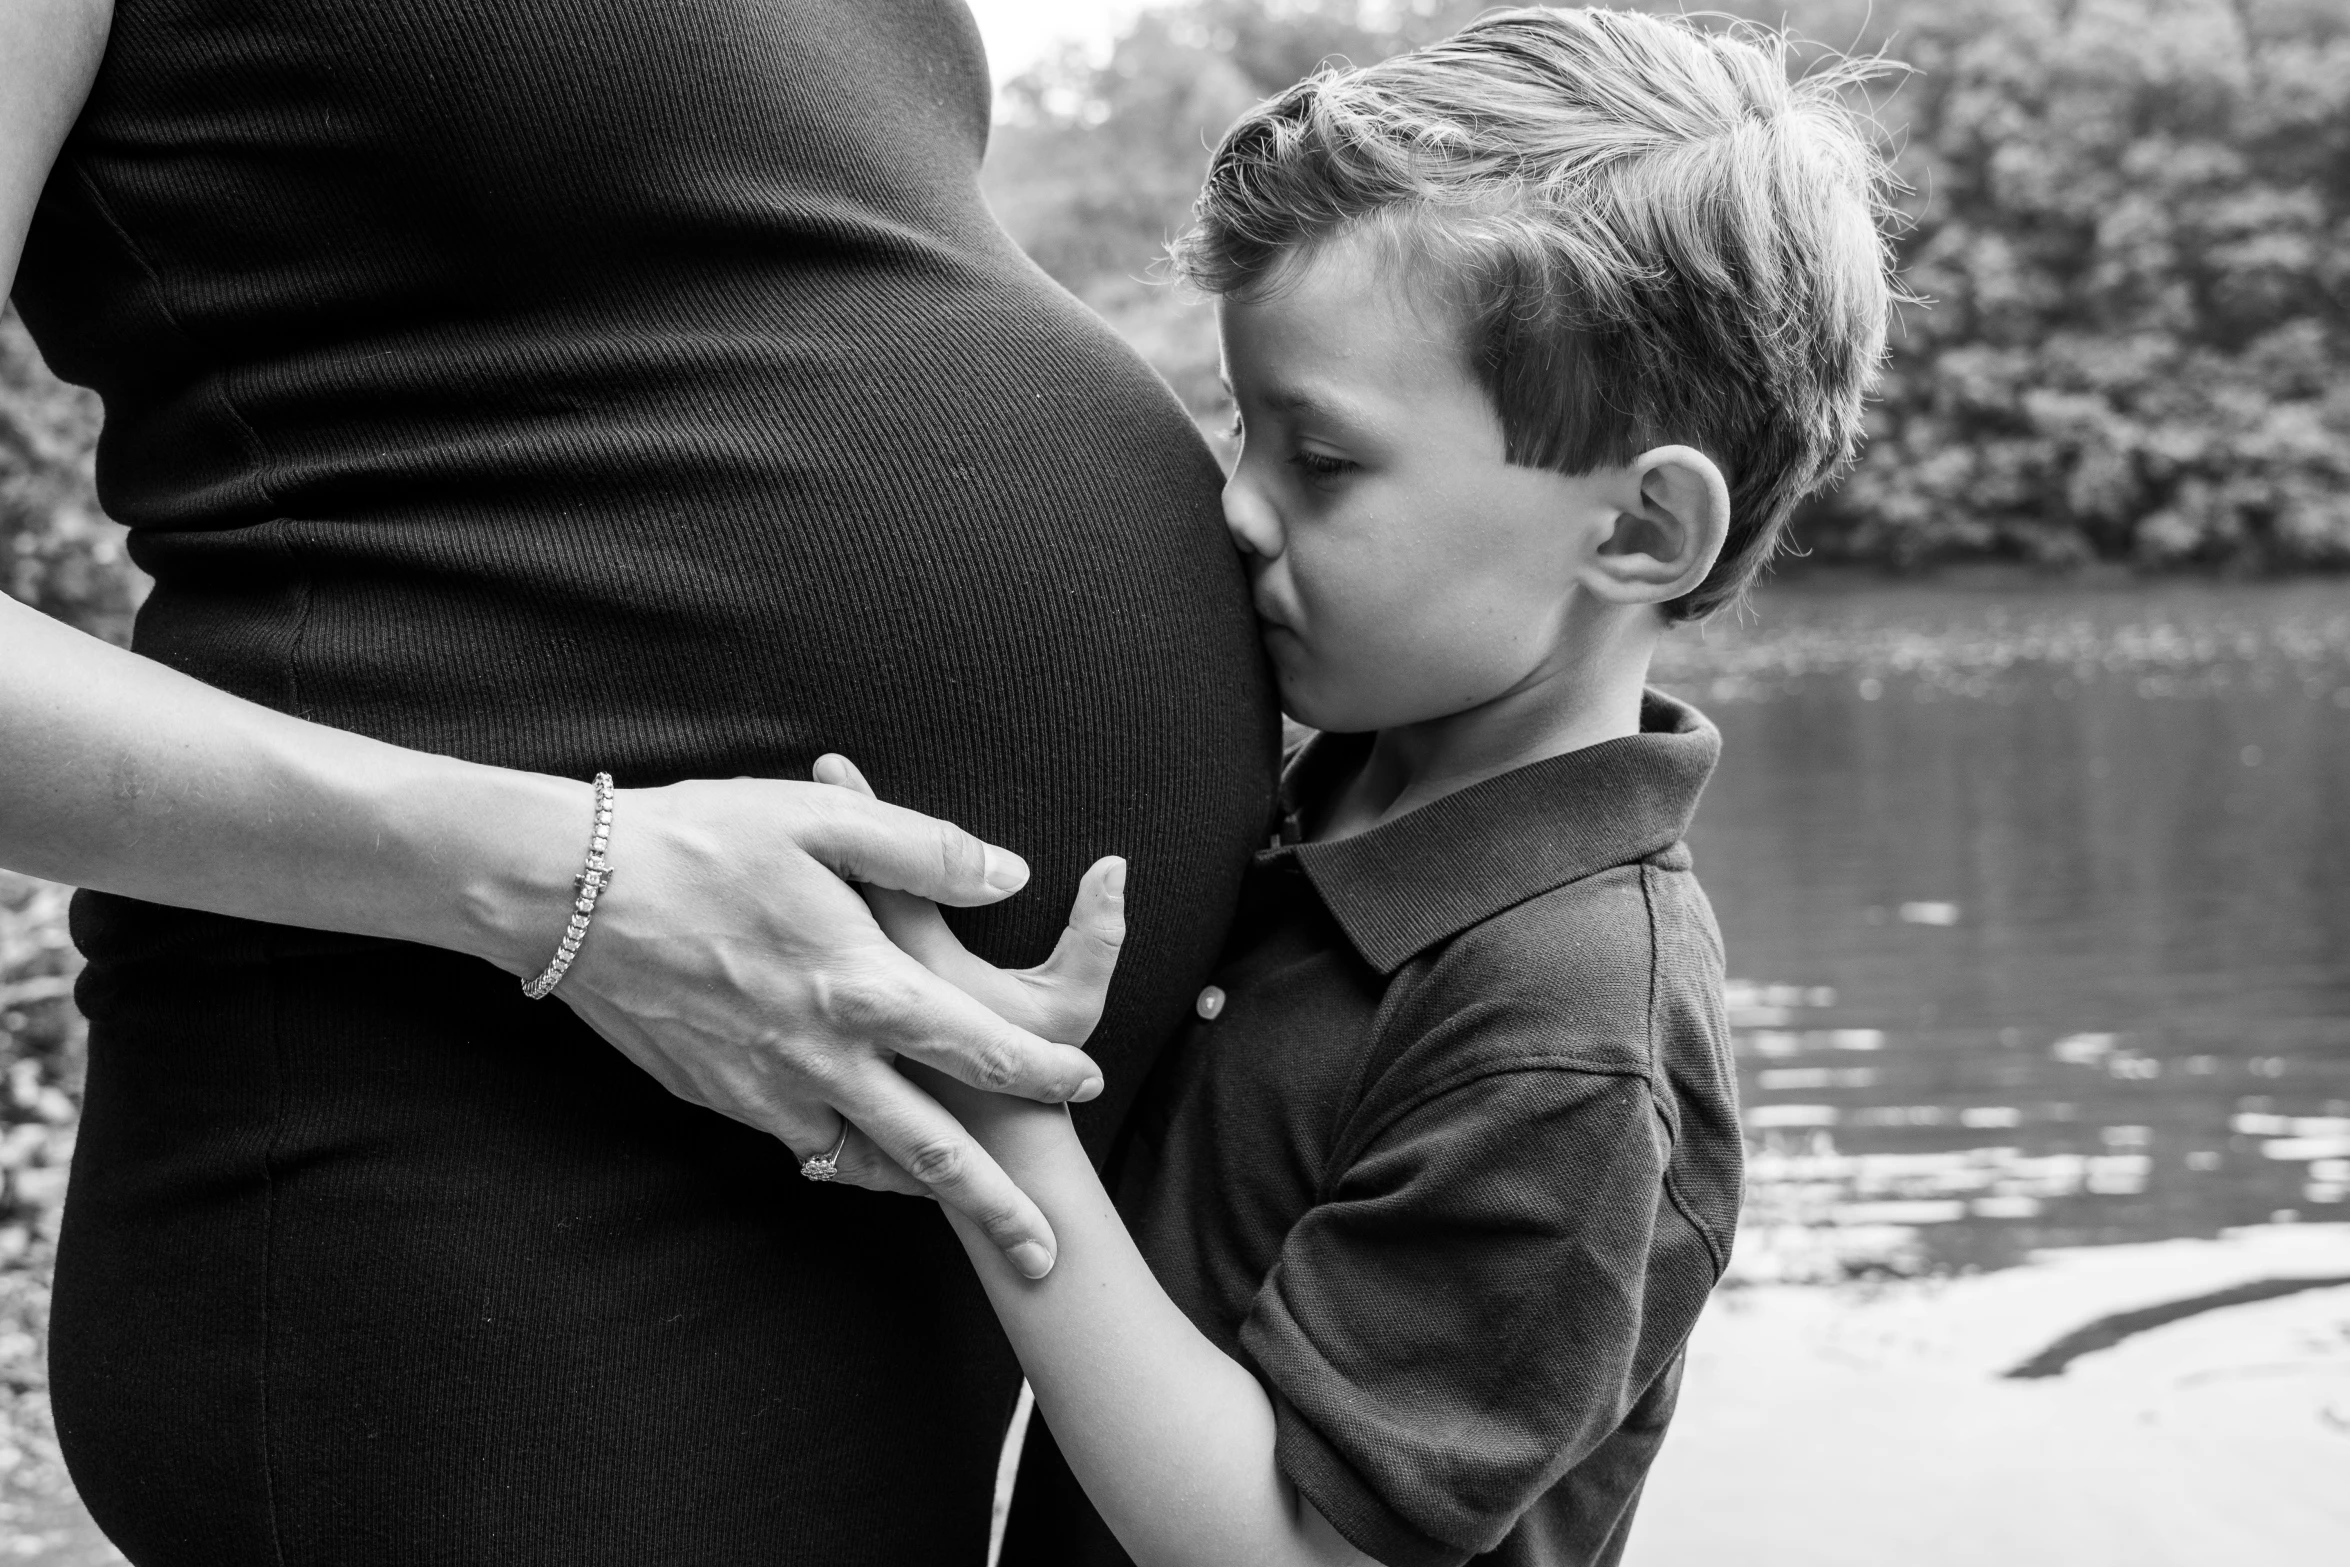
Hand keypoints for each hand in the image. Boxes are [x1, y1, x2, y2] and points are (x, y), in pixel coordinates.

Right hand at [554, 773, 1101, 1278]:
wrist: (569, 895)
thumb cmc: (701, 841)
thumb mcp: (824, 821)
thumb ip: (927, 851)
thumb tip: (1014, 874)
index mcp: (863, 985)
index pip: (981, 1046)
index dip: (1044, 1072)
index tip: (1088, 1086)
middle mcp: (824, 1056)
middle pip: (934, 1151)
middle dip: (998, 1208)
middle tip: (1048, 1260)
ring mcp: (767, 1088)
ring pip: (865, 1162)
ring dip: (924, 1197)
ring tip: (971, 1226)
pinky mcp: (720, 1098)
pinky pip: (803, 1145)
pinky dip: (847, 1161)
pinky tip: (867, 1161)